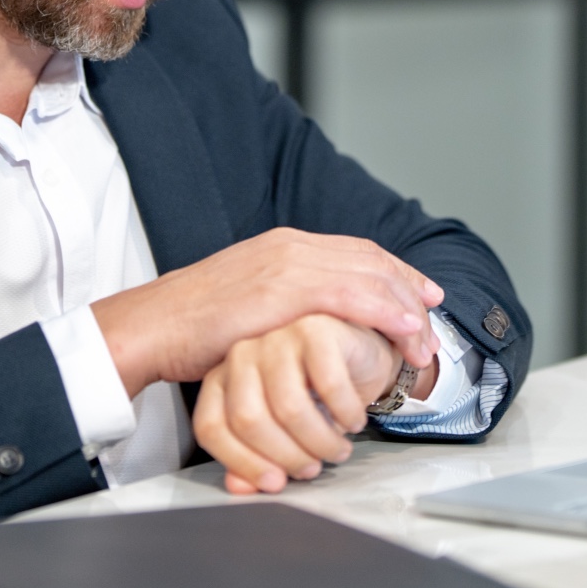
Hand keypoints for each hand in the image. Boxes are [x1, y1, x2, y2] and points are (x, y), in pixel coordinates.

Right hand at [91, 228, 442, 396]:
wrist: (153, 325)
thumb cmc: (191, 325)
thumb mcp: (245, 302)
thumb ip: (280, 303)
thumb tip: (305, 325)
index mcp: (282, 246)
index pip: (355, 252)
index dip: (395, 273)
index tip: (420, 295)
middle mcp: (290, 246)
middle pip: (370, 260)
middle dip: (409, 289)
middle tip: (433, 319)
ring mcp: (287, 265)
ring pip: (369, 276)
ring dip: (405, 308)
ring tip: (422, 340)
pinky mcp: (283, 290)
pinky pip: (351, 295)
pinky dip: (385, 311)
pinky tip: (403, 329)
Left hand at [193, 314, 439, 494]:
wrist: (359, 357)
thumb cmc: (316, 396)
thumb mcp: (283, 434)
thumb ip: (254, 459)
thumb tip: (240, 489)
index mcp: (222, 379)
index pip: (212, 427)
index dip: (243, 463)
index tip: (275, 483)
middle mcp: (242, 355)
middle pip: (248, 419)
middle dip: (287, 457)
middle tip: (313, 468)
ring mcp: (277, 338)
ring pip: (289, 407)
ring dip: (321, 442)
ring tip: (338, 450)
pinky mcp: (315, 329)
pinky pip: (328, 385)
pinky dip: (347, 414)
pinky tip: (354, 419)